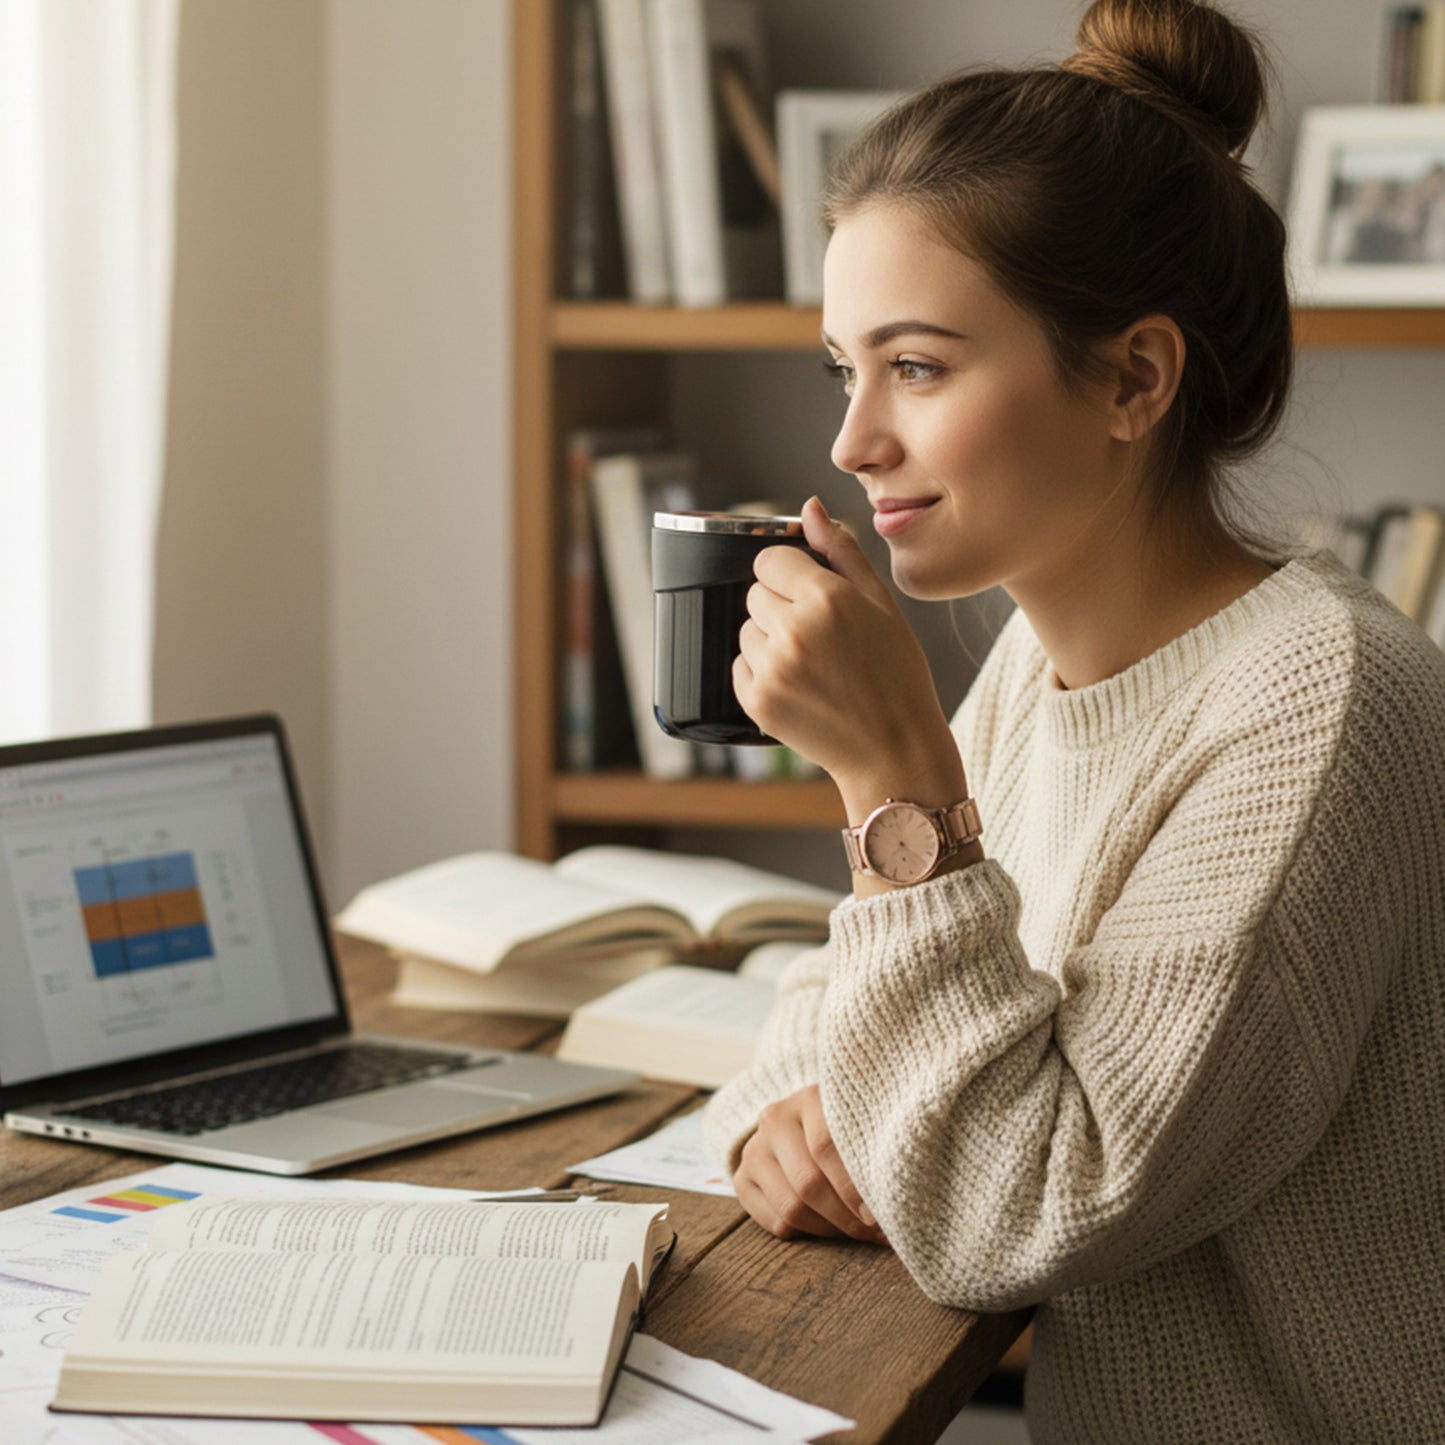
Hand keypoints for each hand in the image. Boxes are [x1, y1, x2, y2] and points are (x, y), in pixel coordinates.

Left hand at [733, 497, 965, 817]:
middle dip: (780, 606)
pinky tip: (799, 685)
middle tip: (819, 635)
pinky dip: (762, 672)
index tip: (808, 592)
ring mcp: (772, 668)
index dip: (788, 573)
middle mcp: (794, 630)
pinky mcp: (757, 700)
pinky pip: (740, 665)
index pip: (770, 560)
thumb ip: (841, 551)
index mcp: (826, 598)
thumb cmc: (897, 676)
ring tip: (812, 663)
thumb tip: (810, 508)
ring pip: (746, 629)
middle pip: (755, 593)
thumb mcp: (882, 605)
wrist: (894, 749)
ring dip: (769, 639)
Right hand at [733, 1085, 886, 1243]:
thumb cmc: (845, 1127)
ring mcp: (754, 1149)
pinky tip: (830, 1228)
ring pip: (791, 1208)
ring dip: (830, 1230)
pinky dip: (808, 1234)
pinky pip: (776, 1222)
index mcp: (808, 1098)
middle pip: (808, 1183)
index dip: (853, 1187)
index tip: (879, 1215)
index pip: (826, 1146)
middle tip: (875, 1234)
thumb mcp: (858, 1123)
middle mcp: (774, 1119)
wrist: (800, 1122)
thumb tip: (901, 1197)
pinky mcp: (742, 1178)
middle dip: (846, 1217)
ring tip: (857, 1233)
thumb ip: (873, 1148)